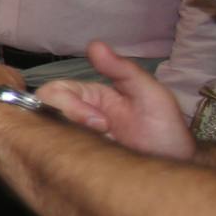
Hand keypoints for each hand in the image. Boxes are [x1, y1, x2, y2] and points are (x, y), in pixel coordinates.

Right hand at [35, 42, 194, 160]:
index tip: (101, 124)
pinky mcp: (71, 161)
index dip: (69, 105)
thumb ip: (123, 70)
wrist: (174, 170)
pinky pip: (50, 156)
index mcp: (90, 96)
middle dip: (67, 122)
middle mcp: (75, 115)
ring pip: (42, 134)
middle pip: (41, 110)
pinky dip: (61, 157)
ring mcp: (71, 138)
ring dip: (64, 141)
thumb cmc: (165, 133)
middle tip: (101, 136)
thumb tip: (94, 44)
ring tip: (98, 150)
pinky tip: (88, 162)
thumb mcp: (151, 95)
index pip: (56, 91)